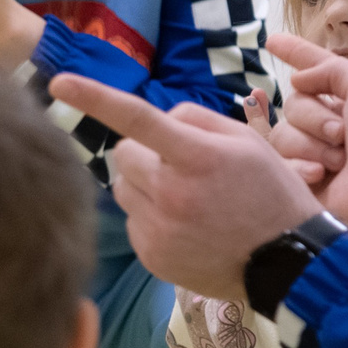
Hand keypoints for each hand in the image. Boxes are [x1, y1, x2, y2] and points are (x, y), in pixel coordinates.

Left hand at [48, 77, 321, 303]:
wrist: (289, 264)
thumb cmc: (270, 193)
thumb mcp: (247, 142)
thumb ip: (196, 120)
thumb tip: (158, 117)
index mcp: (196, 157)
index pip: (137, 118)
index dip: (95, 97)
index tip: (59, 83)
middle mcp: (170, 193)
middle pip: (122, 154)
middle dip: (143, 153)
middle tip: (179, 166)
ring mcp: (158, 228)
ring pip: (122, 188)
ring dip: (143, 184)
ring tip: (186, 198)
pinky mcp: (151, 256)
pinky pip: (132, 220)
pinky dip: (151, 217)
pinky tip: (186, 226)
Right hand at [267, 34, 347, 234]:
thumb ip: (331, 70)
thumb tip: (297, 79)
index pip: (314, 72)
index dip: (295, 54)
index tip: (272, 40)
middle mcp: (328, 125)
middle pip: (293, 104)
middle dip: (315, 117)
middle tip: (342, 134)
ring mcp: (312, 153)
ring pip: (283, 133)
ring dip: (312, 144)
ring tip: (338, 161)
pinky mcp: (299, 180)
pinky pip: (278, 162)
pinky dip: (300, 166)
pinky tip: (319, 174)